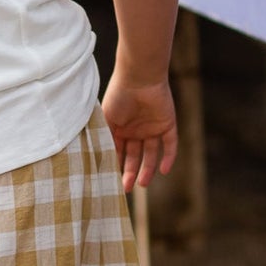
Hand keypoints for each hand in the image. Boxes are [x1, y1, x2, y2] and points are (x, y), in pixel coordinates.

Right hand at [101, 70, 177, 192]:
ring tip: (142, 184)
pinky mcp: (167, 124)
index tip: (112, 182)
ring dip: (148, 169)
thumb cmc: (118, 96)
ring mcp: (152, 128)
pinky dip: (168, 157)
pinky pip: (170, 144)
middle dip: (130, 172)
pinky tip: (164, 171)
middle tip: (126, 188)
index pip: (118, 152)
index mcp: (120, 128)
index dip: (116, 166)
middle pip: (134, 156)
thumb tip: (96, 162)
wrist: (139, 78)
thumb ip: (104, 139)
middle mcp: (136, 130)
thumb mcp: (106, 120)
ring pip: (151, 154)